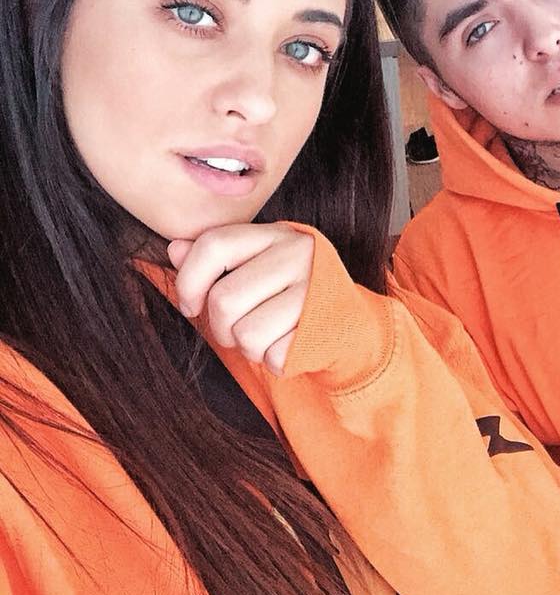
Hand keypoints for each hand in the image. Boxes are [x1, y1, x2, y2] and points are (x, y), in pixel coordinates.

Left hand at [167, 224, 314, 375]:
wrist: (349, 324)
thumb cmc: (289, 294)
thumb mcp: (254, 267)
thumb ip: (215, 258)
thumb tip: (174, 250)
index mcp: (275, 234)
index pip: (214, 245)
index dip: (189, 280)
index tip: (191, 304)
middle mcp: (298, 254)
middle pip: (224, 299)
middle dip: (220, 327)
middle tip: (237, 329)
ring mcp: (313, 290)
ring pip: (246, 334)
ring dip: (248, 347)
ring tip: (267, 336)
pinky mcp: (324, 326)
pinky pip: (273, 356)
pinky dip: (273, 360)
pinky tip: (288, 344)